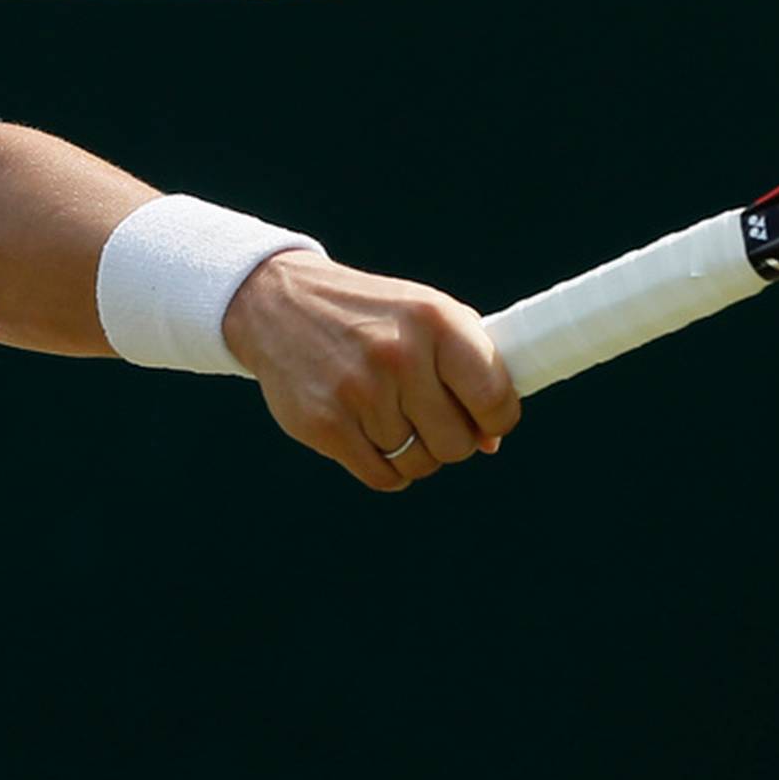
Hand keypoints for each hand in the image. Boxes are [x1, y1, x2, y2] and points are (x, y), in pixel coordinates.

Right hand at [221, 252, 518, 491]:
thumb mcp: (426, 316)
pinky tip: (373, 437)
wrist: (281, 303)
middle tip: (429, 418)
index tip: (486, 418)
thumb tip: (490, 440)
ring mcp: (359, 391)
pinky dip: (386, 467)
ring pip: (418, 463)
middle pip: (456, 442)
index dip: (497, 418)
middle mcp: (399, 354)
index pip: (494, 398)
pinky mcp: (325, 424)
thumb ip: (470, 367)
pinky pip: (382, 476)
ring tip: (392, 417)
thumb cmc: (371, 315)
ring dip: (412, 451)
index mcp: (435, 321)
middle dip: (450, 439)